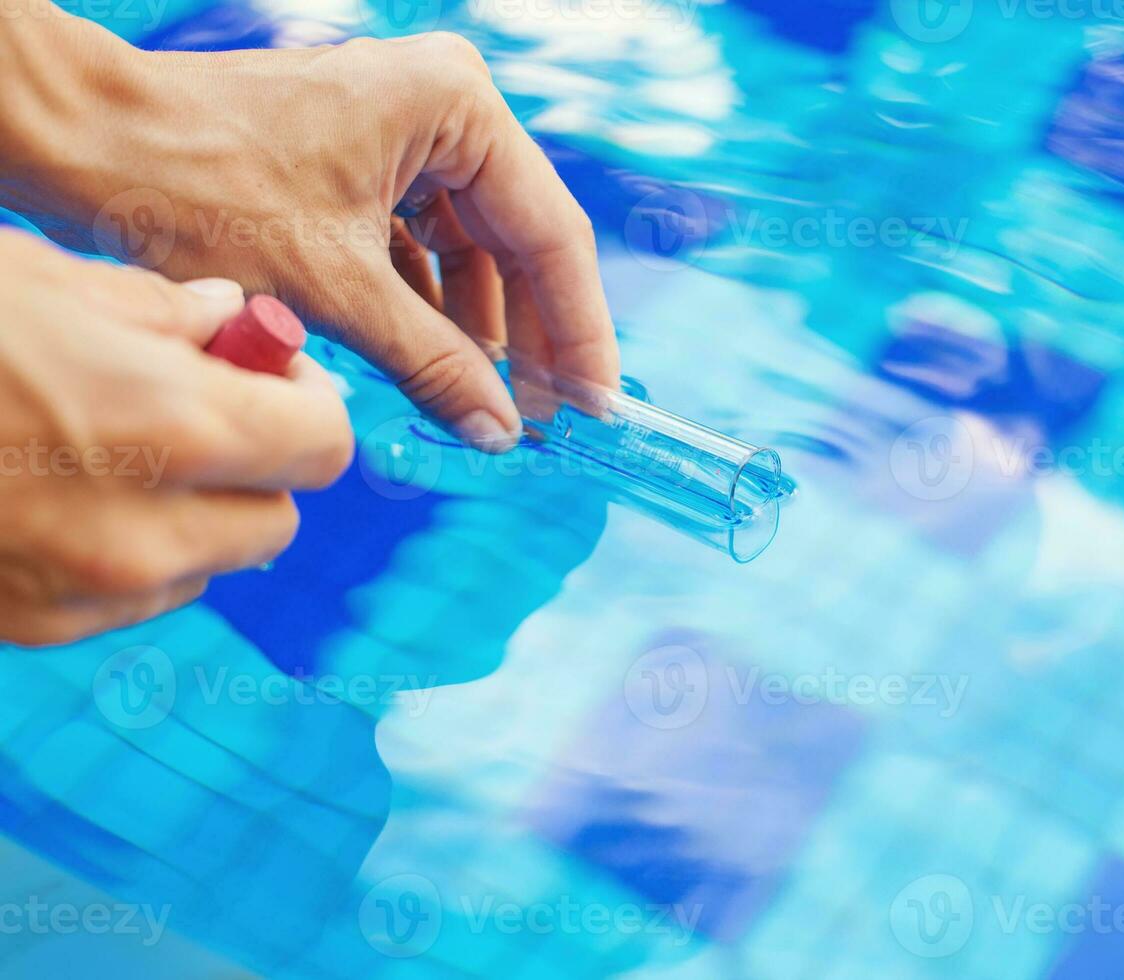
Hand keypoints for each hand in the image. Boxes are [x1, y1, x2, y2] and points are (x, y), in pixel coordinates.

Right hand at [0, 232, 353, 646]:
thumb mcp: (40, 279)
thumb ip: (162, 308)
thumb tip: (233, 317)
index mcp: (170, 426)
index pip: (323, 444)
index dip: (307, 401)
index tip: (272, 373)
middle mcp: (143, 531)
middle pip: (276, 518)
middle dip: (257, 463)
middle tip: (204, 407)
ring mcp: (84, 594)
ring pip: (208, 564)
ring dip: (195, 512)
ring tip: (115, 447)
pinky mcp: (31, 627)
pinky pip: (133, 597)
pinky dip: (129, 553)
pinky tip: (60, 495)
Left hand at [6, 25, 619, 449]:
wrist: (86, 146)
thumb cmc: (199, 184)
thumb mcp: (336, 291)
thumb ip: (436, 365)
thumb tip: (502, 430)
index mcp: (456, 108)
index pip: (549, 235)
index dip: (578, 330)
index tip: (595, 403)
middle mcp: (441, 107)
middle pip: (515, 241)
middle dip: (529, 335)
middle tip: (548, 418)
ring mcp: (401, 131)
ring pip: (469, 248)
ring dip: (476, 328)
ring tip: (490, 404)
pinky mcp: (361, 161)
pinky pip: (421, 244)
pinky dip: (427, 307)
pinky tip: (437, 366)